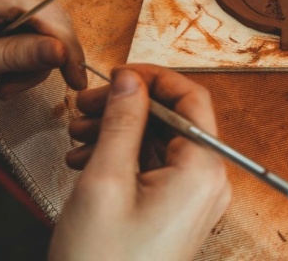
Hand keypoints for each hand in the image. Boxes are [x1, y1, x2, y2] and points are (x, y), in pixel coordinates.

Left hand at [0, 0, 86, 97]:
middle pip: (46, 14)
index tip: (78, 77)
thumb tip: (63, 53)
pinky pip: (27, 20)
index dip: (67, 44)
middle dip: (42, 55)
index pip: (43, 9)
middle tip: (15, 88)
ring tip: (4, 84)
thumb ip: (16, 56)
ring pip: (41, 20)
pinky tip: (2, 67)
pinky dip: (21, 48)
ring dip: (31, 56)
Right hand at [50, 64, 231, 260]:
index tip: (120, 74)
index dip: (155, 79)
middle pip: (175, 122)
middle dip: (128, 108)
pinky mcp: (177, 214)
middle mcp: (209, 184)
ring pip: (160, 145)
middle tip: (86, 104)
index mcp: (204, 171)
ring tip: (79, 135)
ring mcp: (194, 201)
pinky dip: (123, 159)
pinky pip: (156, 170)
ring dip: (118, 133)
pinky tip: (87, 161)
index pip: (193, 100)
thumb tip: (131, 80)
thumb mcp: (105, 180)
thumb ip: (121, 121)